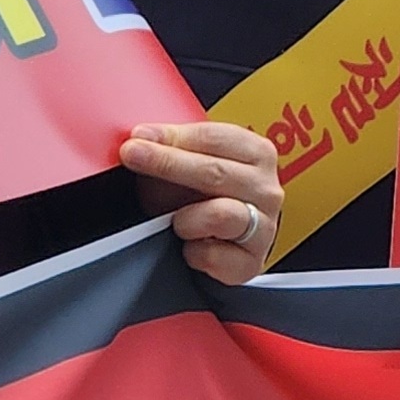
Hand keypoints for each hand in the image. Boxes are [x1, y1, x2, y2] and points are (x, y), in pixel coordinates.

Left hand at [122, 120, 282, 282]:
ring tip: (174, 221)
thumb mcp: (186, 168)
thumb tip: (141, 139)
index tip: (139, 138)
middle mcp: (266, 189)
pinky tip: (188, 246)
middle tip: (133, 156)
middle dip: (168, 163)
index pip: (214, 138)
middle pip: (216, 172)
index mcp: (256, 153)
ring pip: (221, 215)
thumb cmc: (202, 201)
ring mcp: (263, 227)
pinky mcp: (251, 262)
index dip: (172, 137)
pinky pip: (213, 256)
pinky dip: (192, 252)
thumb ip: (171, 149)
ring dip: (186, 217)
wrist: (222, 248)